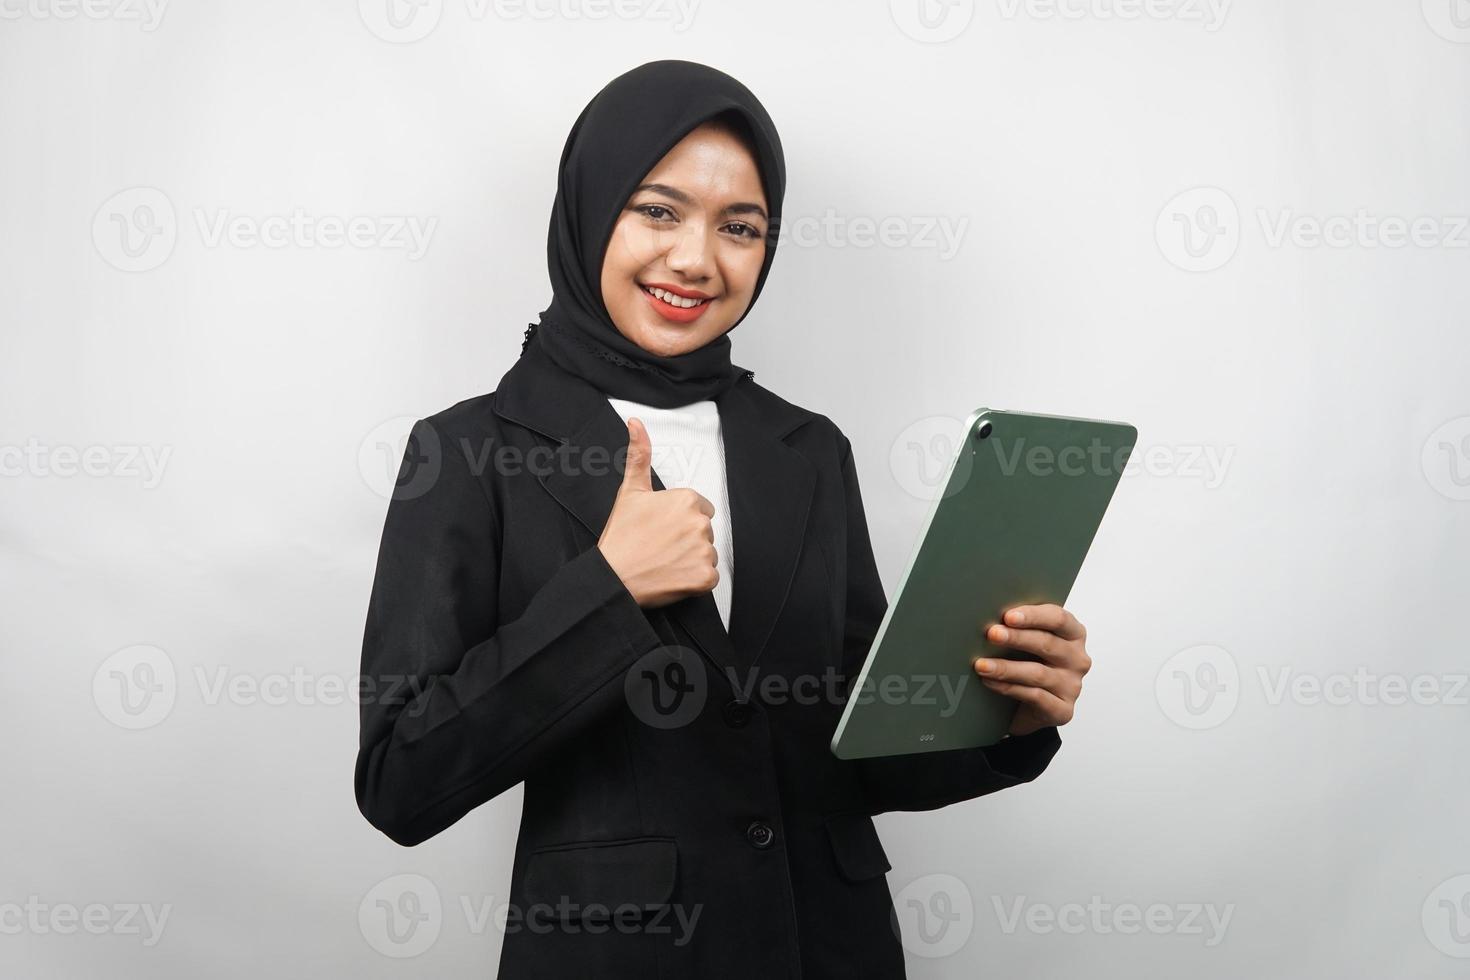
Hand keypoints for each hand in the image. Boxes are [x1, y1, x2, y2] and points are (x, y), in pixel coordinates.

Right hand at [598, 417, 719, 607]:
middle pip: (704, 531)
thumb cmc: (621, 538)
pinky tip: (673, 576)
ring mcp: (703, 551)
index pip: (700, 509)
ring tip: (664, 561)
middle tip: (661, 546)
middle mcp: (699, 523)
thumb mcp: (629, 491)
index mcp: (686, 500)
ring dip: (691, 559)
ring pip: (707, 553)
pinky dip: (694, 581)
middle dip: (687, 539)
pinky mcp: (704, 577)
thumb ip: (639, 454)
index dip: (679, 520)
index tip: (661, 529)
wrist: (612, 578)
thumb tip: (636, 423)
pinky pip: (709, 577)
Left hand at [973, 604, 1090, 736]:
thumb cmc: (1027, 664)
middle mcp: (1077, 659)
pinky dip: (1008, 688)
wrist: (1028, 708)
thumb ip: (1019, 627)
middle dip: (1016, 638)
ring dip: (1006, 668)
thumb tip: (989, 615)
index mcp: (1073, 634)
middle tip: (992, 634)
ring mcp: (1072, 686)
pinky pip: (1034, 696)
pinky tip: (990, 682)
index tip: (1008, 616)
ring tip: (981, 664)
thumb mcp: (1027, 643)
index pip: (1058, 619)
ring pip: (1038, 673)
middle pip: (1047, 643)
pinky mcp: (1062, 710)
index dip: (1033, 615)